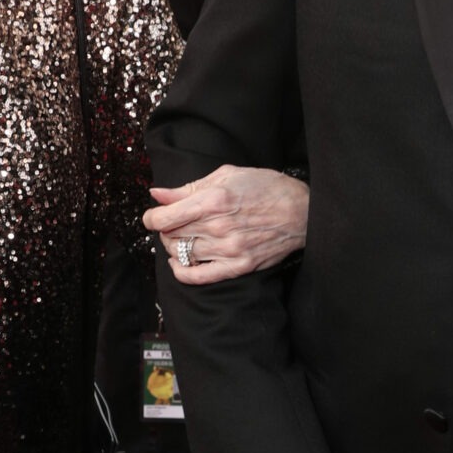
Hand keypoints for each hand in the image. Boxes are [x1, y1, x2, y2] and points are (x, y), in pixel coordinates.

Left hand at [144, 167, 309, 282]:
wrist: (302, 211)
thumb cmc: (266, 188)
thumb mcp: (227, 175)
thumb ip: (189, 187)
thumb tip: (157, 195)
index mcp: (213, 200)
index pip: (164, 217)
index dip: (150, 218)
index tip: (152, 216)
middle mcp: (218, 226)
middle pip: (170, 236)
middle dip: (164, 230)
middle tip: (172, 224)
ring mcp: (228, 249)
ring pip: (181, 254)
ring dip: (174, 247)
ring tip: (182, 238)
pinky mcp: (238, 267)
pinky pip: (198, 277)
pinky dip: (182, 272)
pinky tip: (179, 264)